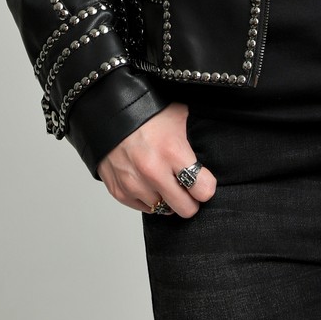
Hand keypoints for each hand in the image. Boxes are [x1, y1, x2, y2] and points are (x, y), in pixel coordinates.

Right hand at [98, 102, 216, 217]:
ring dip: (166, 197)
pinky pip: (143, 208)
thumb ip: (194, 134)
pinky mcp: (119, 191)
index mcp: (172, 151)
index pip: (203, 189)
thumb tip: (212, 142)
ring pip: (164, 209)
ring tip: (163, 177)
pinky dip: (148, 197)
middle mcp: (153, 172)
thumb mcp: (178, 114)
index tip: (204, 179)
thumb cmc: (145, 110)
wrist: (108, 110)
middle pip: (186, 209)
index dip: (206, 185)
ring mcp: (134, 184)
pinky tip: (148, 180)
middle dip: (190, 199)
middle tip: (187, 186)